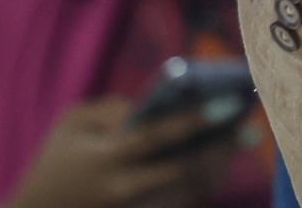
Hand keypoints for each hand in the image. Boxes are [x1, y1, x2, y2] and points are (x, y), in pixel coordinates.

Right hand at [6, 97, 236, 207]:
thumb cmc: (57, 161)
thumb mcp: (72, 124)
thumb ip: (114, 109)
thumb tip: (158, 104)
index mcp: (107, 158)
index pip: (157, 137)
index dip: (195, 120)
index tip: (227, 103)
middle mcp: (125, 188)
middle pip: (185, 169)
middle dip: (220, 145)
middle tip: (244, 121)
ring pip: (192, 189)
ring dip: (219, 162)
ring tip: (239, 136)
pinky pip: (187, 200)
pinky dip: (206, 179)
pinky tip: (217, 158)